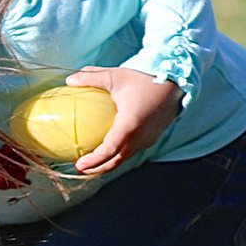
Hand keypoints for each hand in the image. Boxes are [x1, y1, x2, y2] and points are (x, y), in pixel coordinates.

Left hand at [67, 67, 182, 175]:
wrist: (175, 81)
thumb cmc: (144, 78)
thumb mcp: (116, 76)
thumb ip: (92, 78)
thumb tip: (69, 80)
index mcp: (130, 125)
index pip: (109, 150)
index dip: (94, 161)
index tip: (79, 164)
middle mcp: (140, 137)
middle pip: (116, 161)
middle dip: (97, 169)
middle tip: (80, 169)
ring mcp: (148, 139)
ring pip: (125, 157)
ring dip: (108, 164)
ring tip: (91, 164)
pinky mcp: (151, 138)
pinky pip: (132, 150)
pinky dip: (118, 155)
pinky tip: (107, 150)